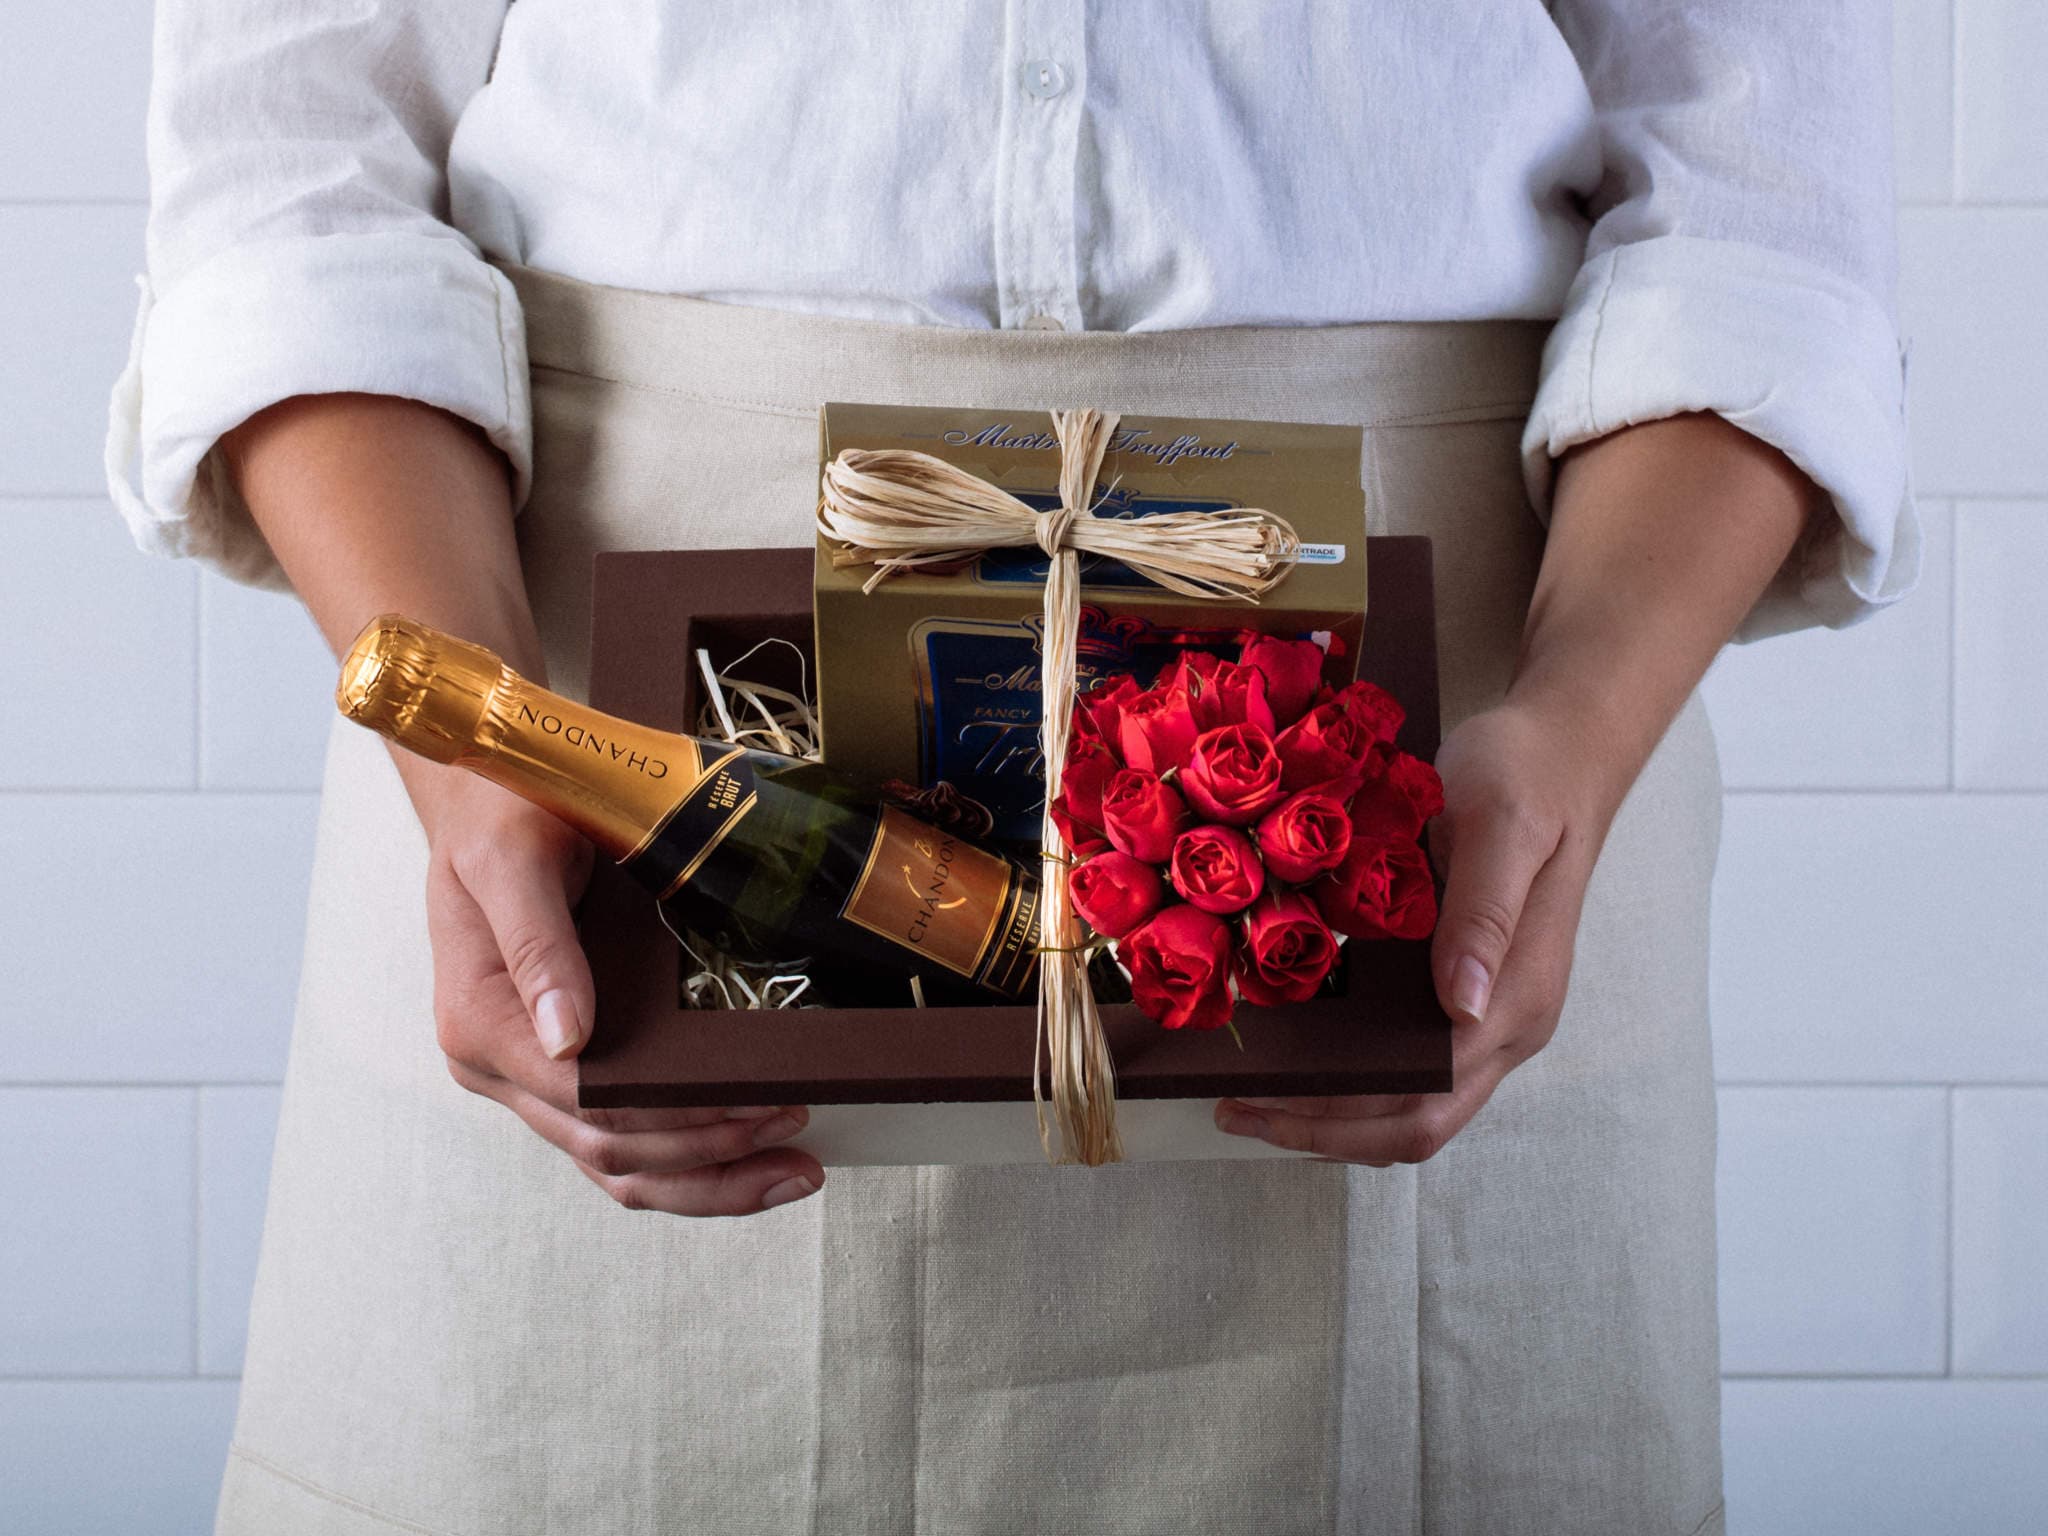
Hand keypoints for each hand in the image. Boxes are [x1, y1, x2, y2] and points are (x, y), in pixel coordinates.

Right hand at [424, 776, 825, 1214]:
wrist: (498, 794)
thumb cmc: (504, 813)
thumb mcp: (511, 856)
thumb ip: (535, 942)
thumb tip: (566, 1040)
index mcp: (482, 1021)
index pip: (587, 1101)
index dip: (675, 1118)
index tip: (754, 1105)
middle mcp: (504, 1062)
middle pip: (608, 1148)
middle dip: (709, 1154)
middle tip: (796, 1129)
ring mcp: (536, 1073)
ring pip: (620, 1165)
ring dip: (708, 1178)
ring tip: (793, 1169)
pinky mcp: (572, 1068)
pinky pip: (627, 1139)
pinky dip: (690, 1159)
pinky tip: (753, 1157)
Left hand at [1213, 698, 1616, 1163]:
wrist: (1561, 748)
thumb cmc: (1526, 776)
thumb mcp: (1499, 826)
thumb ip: (1483, 913)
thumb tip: (1464, 1004)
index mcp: (1517, 997)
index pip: (1429, 1100)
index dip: (1343, 1119)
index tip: (1263, 1104)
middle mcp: (1507, 1021)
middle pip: (1414, 1122)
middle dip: (1322, 1130)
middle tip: (1233, 1109)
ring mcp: (1488, 1011)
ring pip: (1411, 1100)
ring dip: (1332, 1111)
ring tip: (1248, 1091)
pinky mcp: (1467, 989)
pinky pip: (1408, 1056)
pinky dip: (1349, 1071)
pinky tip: (1292, 1046)